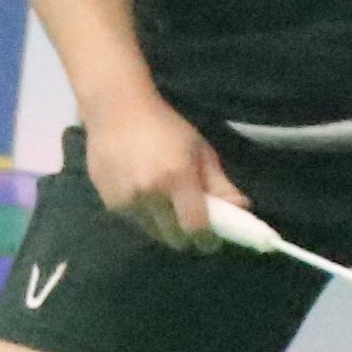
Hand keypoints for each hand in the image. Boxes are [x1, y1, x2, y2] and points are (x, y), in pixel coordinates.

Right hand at [83, 99, 239, 250]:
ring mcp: (125, 199)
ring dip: (165, 228)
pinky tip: (145, 195)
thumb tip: (242, 209)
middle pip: (173, 238)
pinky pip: (134, 222)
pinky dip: (145, 218)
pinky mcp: (108, 202)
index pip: (195, 227)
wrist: (115, 110)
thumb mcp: (200, 150)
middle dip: (187, 238)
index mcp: (176, 178)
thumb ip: (220, 184)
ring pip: (153, 232)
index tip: (213, 241)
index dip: (207, 240)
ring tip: (167, 206)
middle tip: (192, 225)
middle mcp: (149, 193)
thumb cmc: (165, 127)